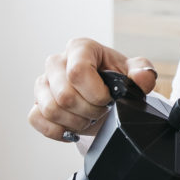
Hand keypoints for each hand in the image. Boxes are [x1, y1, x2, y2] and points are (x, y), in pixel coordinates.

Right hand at [28, 38, 158, 141]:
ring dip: (75, 122)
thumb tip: (142, 77)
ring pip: (50, 109)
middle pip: (64, 95)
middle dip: (89, 111)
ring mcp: (43, 82)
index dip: (96, 93)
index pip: (77, 72)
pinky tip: (73, 127)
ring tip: (88, 118)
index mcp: (80, 48)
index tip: (109, 99)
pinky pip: (37, 119)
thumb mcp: (133, 74)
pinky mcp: (37, 102)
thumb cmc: (115, 79)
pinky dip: (58, 130)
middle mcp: (57, 62)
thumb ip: (142, 73)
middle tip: (102, 111)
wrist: (104, 94)